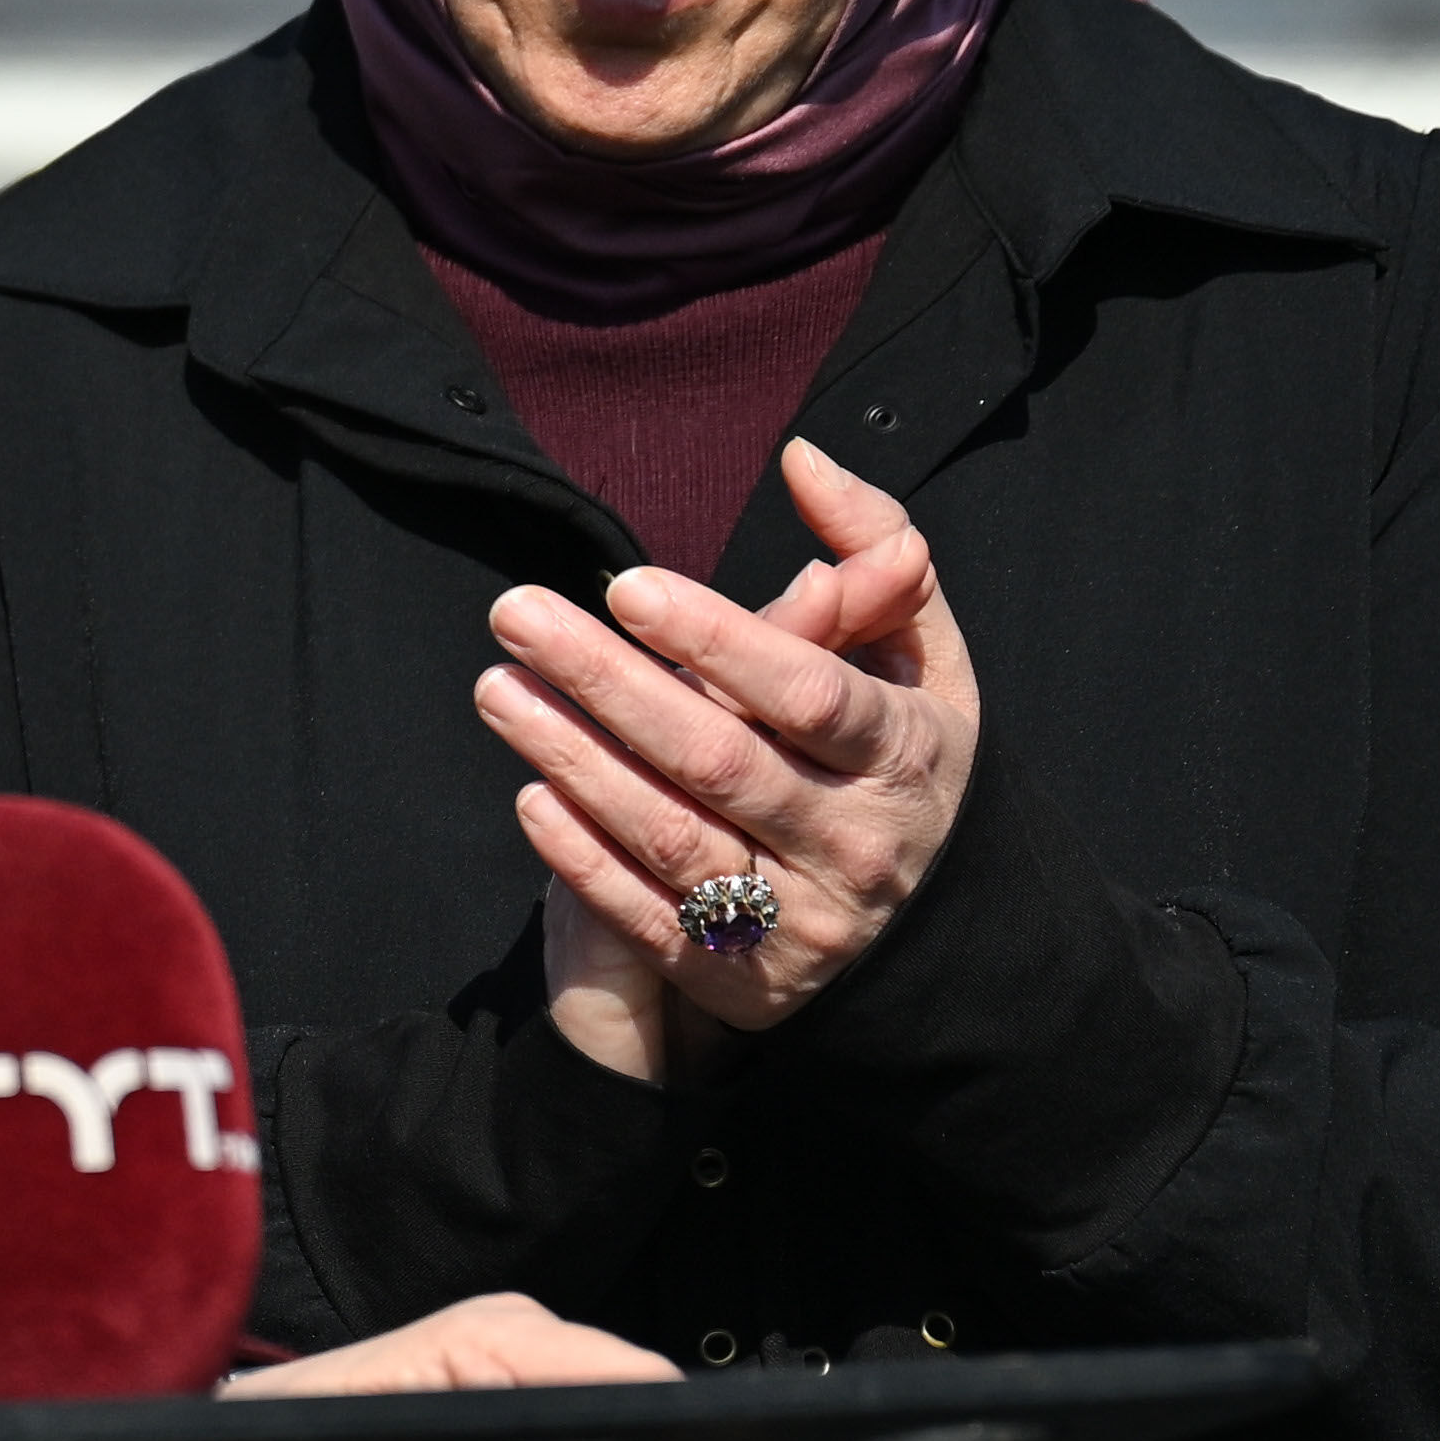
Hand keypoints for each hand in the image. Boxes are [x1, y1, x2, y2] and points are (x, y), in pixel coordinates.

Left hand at [492, 448, 973, 1052]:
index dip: (721, 639)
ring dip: (575, 761)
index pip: (810, 693)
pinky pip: (653, 918)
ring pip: (674, 838)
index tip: (627, 586)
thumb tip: (802, 462)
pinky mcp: (746, 979)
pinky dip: (584, 859)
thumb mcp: (926, 662)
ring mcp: (802, 919)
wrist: (939, 937)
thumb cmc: (908, 763)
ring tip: (500, 689)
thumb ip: (874, 555)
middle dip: (610, 684)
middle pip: (721, 760)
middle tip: (515, 613)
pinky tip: (531, 793)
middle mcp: (857, 842)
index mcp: (905, 754)